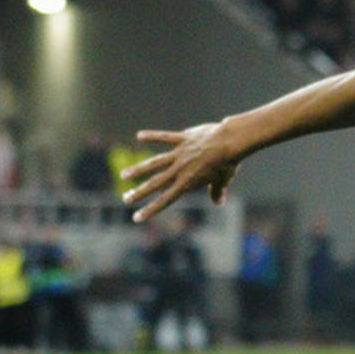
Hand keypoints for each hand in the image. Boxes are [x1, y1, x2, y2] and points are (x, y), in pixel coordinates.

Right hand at [121, 124, 239, 221]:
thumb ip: (217, 192)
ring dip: (138, 169)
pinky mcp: (182, 139)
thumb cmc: (228, 163)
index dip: (150, 210)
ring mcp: (179, 154)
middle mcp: (180, 170)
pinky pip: (165, 137)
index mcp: (187, 183)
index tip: (137, 217)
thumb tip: (218, 202)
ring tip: (124, 175)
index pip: (165, 200)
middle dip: (139, 192)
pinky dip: (152, 136)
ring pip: (154, 163)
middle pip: (155, 183)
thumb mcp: (223, 181)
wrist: (230, 142)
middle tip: (125, 199)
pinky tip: (139, 136)